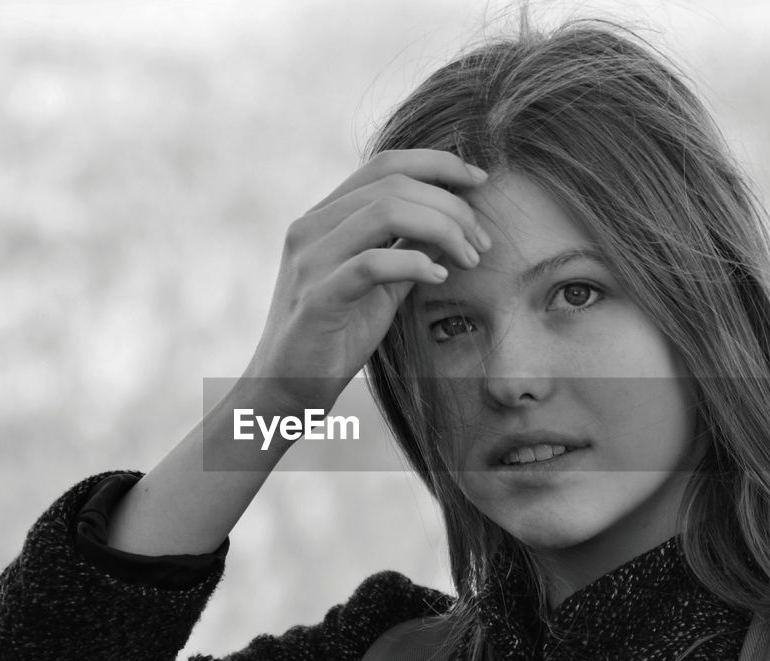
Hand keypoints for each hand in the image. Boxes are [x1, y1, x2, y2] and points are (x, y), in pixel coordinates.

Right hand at [243, 149, 489, 411]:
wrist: (286, 387)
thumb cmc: (335, 335)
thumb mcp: (380, 284)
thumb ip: (408, 247)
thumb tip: (455, 219)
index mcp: (324, 216)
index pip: (386, 165)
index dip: (439, 163)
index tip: (480, 181)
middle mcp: (311, 227)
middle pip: (393, 184)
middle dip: (451, 206)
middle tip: (483, 241)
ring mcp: (311, 260)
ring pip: (386, 211)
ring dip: (443, 229)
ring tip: (470, 258)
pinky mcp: (318, 297)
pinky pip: (373, 263)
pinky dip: (415, 263)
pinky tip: (439, 277)